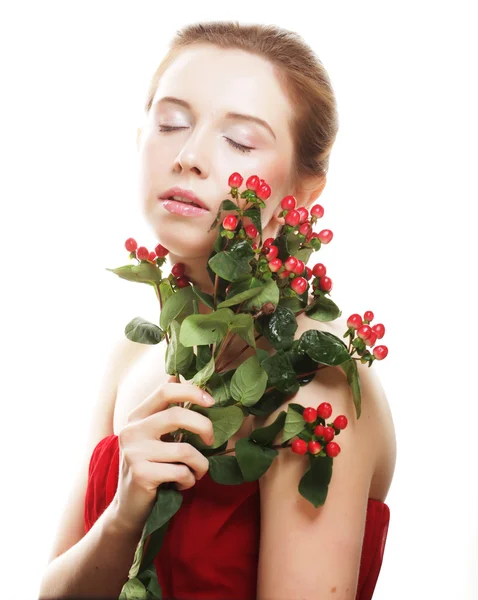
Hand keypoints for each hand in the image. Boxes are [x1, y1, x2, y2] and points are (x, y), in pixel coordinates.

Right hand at [111, 376, 214, 534]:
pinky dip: (190, 480)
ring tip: (198, 472)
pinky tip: (182, 484)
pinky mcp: (141, 474)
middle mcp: (132, 430)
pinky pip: (181, 472)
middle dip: (204, 427)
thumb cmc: (150, 467)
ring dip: (201, 464)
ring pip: (185, 450)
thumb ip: (165, 411)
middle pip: (178, 415)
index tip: (211, 402)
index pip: (165, 391)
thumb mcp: (153, 436)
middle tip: (212, 441)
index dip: (192, 392)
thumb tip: (176, 377)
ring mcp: (134, 452)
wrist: (129, 507)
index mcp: (137, 416)